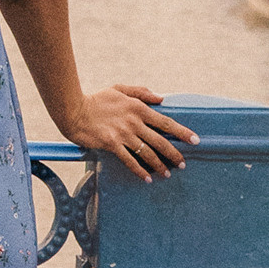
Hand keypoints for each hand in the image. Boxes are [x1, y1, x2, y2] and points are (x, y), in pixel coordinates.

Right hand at [67, 86, 198, 182]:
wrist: (74, 110)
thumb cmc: (97, 99)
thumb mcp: (119, 89)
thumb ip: (141, 92)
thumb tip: (161, 98)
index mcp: (138, 107)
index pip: (165, 122)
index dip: (182, 132)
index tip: (195, 140)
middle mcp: (134, 122)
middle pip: (160, 140)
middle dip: (174, 153)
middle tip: (183, 163)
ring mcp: (123, 134)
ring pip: (147, 153)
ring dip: (159, 164)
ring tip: (168, 173)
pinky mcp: (112, 144)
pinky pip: (130, 160)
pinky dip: (140, 171)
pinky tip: (147, 178)